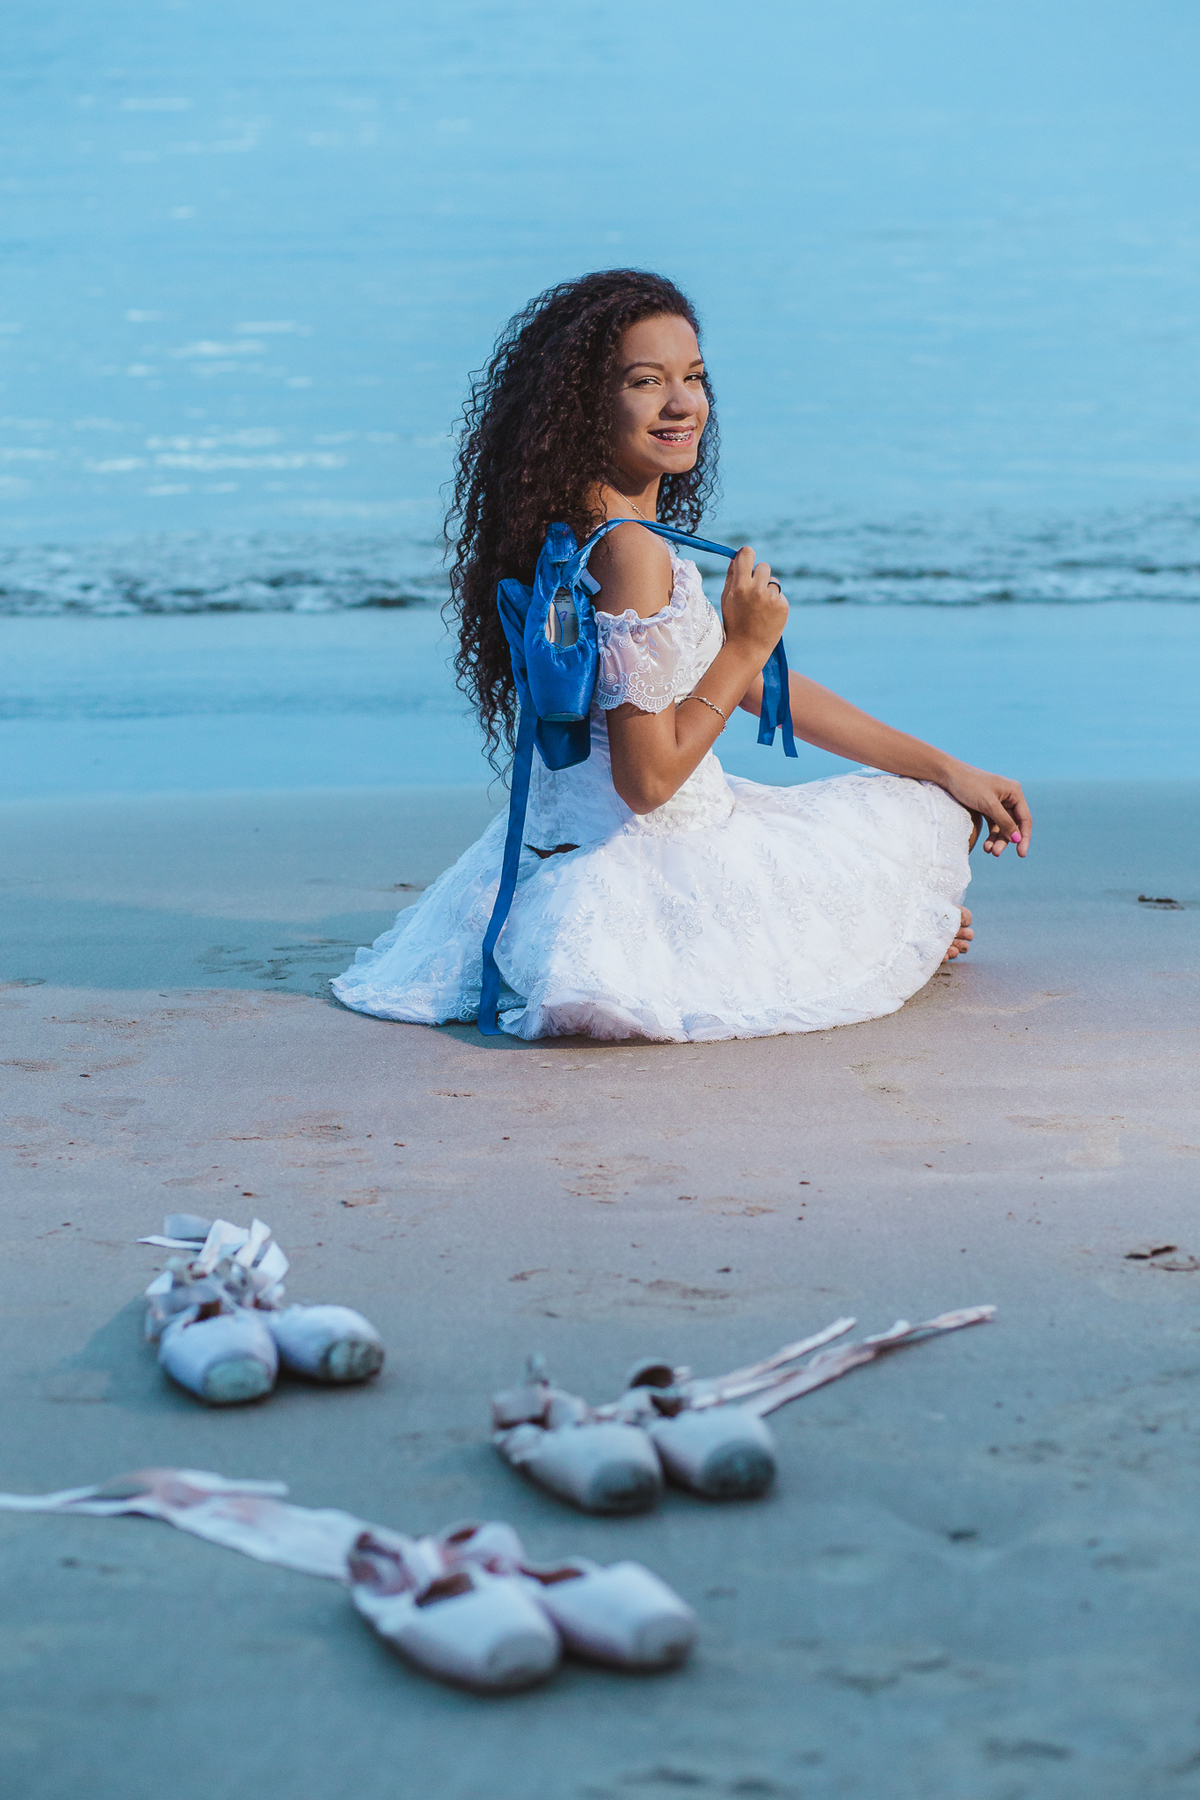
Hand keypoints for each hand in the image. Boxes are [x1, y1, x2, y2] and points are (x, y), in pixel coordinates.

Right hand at [720, 546, 788, 663]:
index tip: (746, 560)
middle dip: (759, 576)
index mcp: (739, 587)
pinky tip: (767, 615)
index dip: (746, 555)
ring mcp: (771, 598)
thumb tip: (737, 557)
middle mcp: (757, 590)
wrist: (748, 648)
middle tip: (753, 592)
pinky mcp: (783, 606)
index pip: (747, 554)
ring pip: (773, 581)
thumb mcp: (726, 599)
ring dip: (767, 589)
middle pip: (763, 566)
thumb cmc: (734, 623)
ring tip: (760, 607)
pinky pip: (779, 594)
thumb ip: (731, 576)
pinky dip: (775, 602)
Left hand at [944, 762, 1031, 856]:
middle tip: (996, 854)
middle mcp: (1009, 797)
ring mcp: (998, 802)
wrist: (947, 775)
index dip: (1024, 837)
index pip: (1024, 819)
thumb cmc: (969, 785)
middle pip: (1013, 824)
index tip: (1021, 854)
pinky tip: (985, 846)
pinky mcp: (987, 806)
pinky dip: (990, 835)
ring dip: (997, 840)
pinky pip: (993, 824)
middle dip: (1005, 840)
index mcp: (1014, 792)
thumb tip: (1017, 839)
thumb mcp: (988, 805)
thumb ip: (1004, 822)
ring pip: (1002, 826)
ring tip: (988, 851)